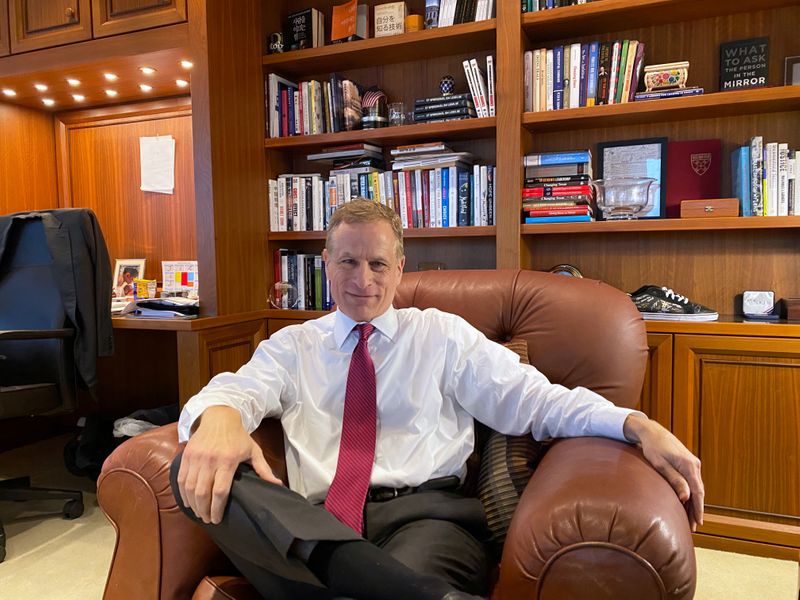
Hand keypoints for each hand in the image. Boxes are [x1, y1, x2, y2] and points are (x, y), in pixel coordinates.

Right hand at [176, 405, 281, 523]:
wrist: (219, 417)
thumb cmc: (238, 436)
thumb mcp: (254, 451)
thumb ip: (264, 469)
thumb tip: (278, 484)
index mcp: (228, 460)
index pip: (220, 490)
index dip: (217, 508)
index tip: (217, 519)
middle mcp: (210, 460)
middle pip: (202, 493)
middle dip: (204, 510)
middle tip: (208, 519)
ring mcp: (196, 457)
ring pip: (190, 488)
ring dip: (193, 504)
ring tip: (199, 513)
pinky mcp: (187, 456)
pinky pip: (181, 479)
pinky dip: (183, 494)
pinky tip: (189, 502)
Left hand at [624, 413, 703, 530]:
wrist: (652, 432)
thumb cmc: (652, 448)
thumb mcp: (660, 465)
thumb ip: (674, 480)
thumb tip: (686, 498)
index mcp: (689, 465)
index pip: (698, 492)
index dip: (698, 508)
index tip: (698, 522)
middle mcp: (694, 464)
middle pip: (699, 491)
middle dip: (696, 509)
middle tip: (693, 527)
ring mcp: (693, 463)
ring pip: (697, 487)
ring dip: (694, 502)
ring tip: (690, 519)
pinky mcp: (689, 463)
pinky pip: (693, 482)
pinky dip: (691, 493)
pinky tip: (687, 503)